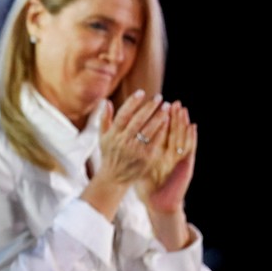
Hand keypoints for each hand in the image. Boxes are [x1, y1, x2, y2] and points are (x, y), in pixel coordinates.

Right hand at [84, 89, 169, 220]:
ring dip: (159, 117)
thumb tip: (105, 101)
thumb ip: (105, 119)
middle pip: (138, 120)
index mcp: (113, 134)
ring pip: (149, 130)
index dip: (132, 102)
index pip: (123, 114)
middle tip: (159, 97)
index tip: (141, 92)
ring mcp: (135, 150)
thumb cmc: (109, 154)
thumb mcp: (103, 137)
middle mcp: (123, 141)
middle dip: (150, 107)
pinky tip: (168, 122)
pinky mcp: (146, 157)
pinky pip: (156, 141)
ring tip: (167, 107)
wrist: (114, 178)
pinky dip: (162, 130)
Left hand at [137, 100, 196, 213]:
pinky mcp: (186, 164)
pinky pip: (189, 148)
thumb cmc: (147, 183)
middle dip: (173, 116)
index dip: (159, 118)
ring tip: (183, 109)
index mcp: (159, 150)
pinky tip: (193, 127)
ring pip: (182, 136)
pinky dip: (192, 137)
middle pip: (173, 131)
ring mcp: (179, 157)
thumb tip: (121, 135)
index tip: (158, 104)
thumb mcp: (138, 163)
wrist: (158, 200)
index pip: (160, 130)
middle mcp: (170, 151)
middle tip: (174, 102)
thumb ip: (132, 149)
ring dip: (183, 123)